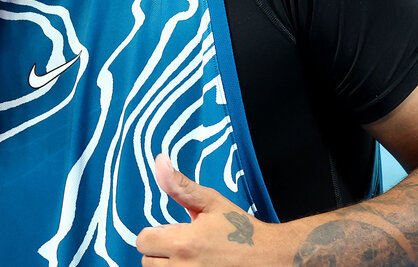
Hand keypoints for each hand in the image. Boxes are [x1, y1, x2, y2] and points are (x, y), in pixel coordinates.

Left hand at [136, 154, 290, 264]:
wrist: (273, 258)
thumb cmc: (242, 230)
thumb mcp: (212, 202)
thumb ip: (180, 186)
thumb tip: (159, 161)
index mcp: (184, 244)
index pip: (143, 241)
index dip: (155, 234)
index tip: (174, 232)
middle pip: (148, 261)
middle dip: (161, 251)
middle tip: (185, 246)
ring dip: (169, 265)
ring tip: (191, 258)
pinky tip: (198, 266)